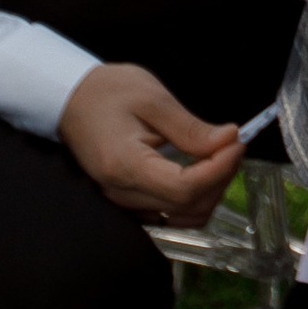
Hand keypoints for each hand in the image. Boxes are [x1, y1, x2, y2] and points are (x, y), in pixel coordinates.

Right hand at [59, 63, 241, 220]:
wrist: (70, 99)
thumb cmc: (107, 92)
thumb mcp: (153, 99)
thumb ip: (191, 128)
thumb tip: (228, 141)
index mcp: (125, 166)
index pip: (184, 189)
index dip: (219, 170)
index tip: (237, 142)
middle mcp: (121, 192)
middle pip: (187, 206)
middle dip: (220, 178)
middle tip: (232, 143)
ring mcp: (122, 200)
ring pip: (181, 216)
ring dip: (210, 190)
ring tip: (220, 154)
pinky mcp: (127, 200)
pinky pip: (169, 212)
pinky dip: (194, 196)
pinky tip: (201, 168)